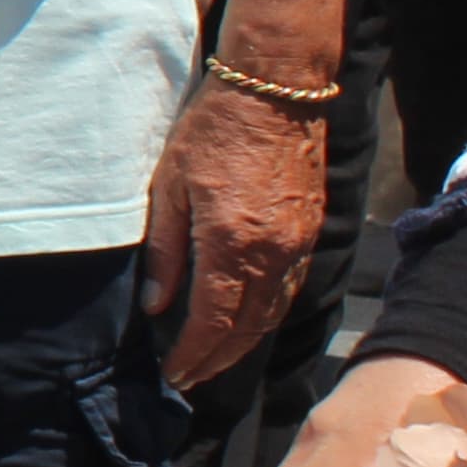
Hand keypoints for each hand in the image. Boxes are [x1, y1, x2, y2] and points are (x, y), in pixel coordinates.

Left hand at [146, 70, 324, 384]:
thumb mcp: (170, 186)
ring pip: (273, 314)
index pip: (213, 321)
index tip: (173, 374)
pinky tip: (246, 320)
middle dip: (217, 360)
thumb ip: (164, 250)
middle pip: (248, 328)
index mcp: (232, 243)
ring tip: (214, 359)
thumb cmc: (213, 130)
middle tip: (190, 377)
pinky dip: (266, 314)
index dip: (192, 354)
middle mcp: (272, 253)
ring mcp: (298, 245)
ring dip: (243, 344)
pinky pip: (289, 289)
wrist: (276, 90)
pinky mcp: (310, 232)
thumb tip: (156, 304)